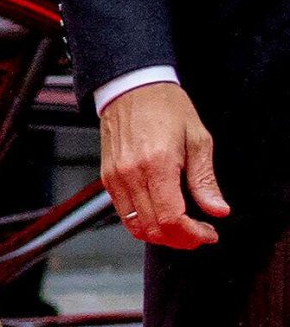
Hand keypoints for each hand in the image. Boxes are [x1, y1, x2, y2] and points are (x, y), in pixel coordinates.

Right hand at [99, 81, 228, 248]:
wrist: (131, 87)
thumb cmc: (165, 107)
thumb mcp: (197, 138)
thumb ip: (205, 179)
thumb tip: (218, 210)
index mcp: (157, 163)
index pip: (172, 218)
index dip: (192, 235)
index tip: (208, 233)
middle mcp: (131, 174)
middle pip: (154, 228)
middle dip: (180, 239)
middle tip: (199, 234)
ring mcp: (116, 178)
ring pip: (136, 227)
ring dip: (161, 236)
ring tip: (182, 228)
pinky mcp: (108, 178)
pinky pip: (125, 214)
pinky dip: (144, 223)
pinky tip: (162, 215)